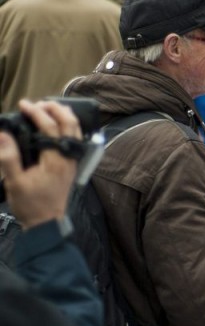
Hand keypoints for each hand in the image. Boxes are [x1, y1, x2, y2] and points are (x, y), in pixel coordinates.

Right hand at [0, 99, 80, 229]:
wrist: (46, 223)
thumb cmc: (30, 204)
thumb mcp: (15, 182)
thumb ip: (9, 157)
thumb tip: (3, 134)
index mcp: (56, 160)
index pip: (50, 128)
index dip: (37, 113)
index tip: (23, 104)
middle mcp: (70, 157)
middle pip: (70, 124)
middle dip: (56, 109)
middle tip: (38, 102)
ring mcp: (74, 160)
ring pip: (76, 130)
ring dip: (64, 116)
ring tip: (47, 108)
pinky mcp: (72, 164)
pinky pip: (75, 138)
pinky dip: (67, 126)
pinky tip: (57, 124)